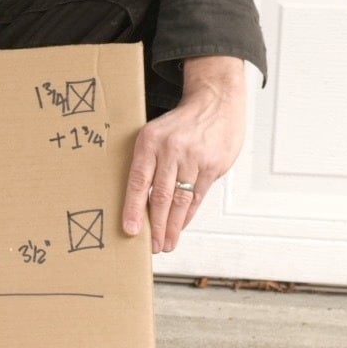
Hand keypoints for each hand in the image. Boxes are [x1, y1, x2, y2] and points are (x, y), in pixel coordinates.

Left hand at [122, 56, 246, 252]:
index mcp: (150, 141)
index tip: (131, 230)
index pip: (139, 181)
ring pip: (181, 199)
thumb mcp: (155, 134)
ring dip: (174, 226)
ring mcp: (195, 158)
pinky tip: (182, 226)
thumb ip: (147, 163)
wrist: (215, 101)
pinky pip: (198, 195)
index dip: (134, 208)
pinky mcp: (213, 165)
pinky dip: (189, 213)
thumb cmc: (180, 123)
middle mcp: (172, 150)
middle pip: (162, 196)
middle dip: (157, 226)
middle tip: (153, 246)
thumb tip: (138, 201)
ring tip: (167, 244)